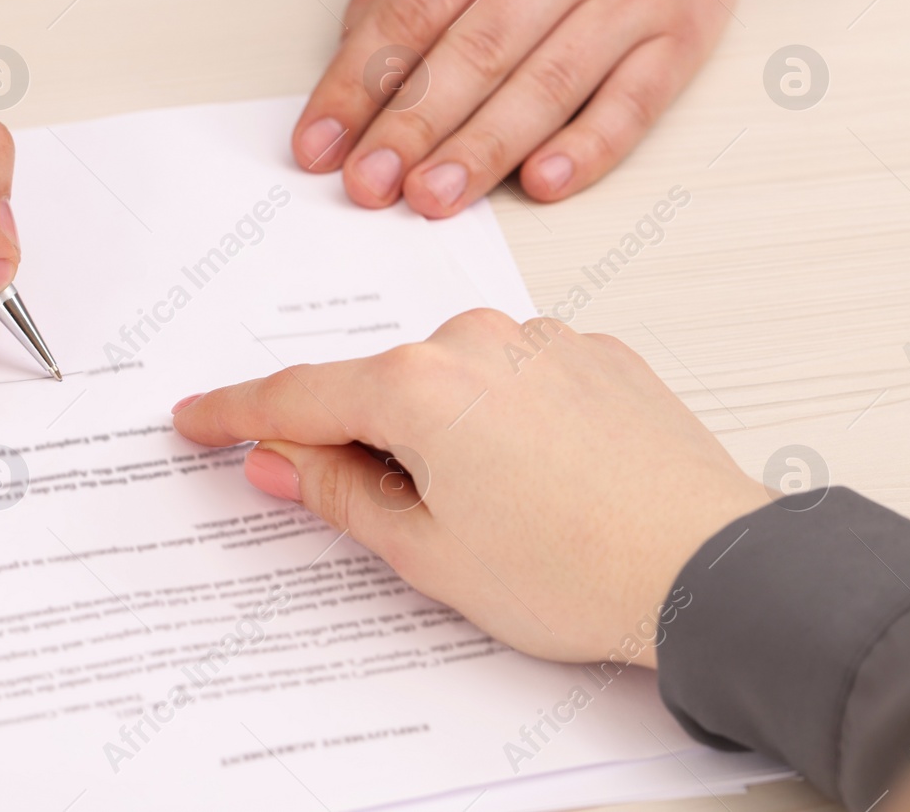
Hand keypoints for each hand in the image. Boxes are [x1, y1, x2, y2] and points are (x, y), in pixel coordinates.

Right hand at [172, 311, 770, 665]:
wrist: (710, 568)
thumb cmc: (576, 570)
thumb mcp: (427, 552)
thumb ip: (339, 493)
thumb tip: (282, 459)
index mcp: (418, 385)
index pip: (297, 394)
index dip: (238, 413)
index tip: (200, 418)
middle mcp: (477, 341)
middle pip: (377, 385)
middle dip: (359, 438)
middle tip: (374, 507)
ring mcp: (542, 340)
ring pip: (450, 380)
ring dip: (438, 429)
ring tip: (488, 510)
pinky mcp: (595, 354)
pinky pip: (515, 376)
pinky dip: (501, 417)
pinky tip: (535, 476)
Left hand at [292, 0, 748, 214]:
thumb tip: (352, 68)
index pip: (412, 11)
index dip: (357, 85)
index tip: (320, 143)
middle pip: (477, 54)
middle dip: (412, 129)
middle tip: (368, 184)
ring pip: (549, 87)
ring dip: (483, 152)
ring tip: (431, 198)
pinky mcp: (680, 37)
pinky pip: (632, 106)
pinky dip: (587, 150)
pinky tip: (539, 183)